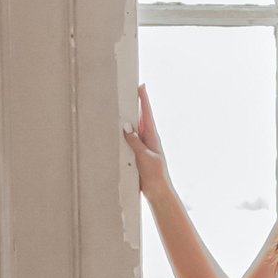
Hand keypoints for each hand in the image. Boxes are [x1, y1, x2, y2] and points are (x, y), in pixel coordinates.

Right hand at [121, 83, 170, 198]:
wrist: (158, 191)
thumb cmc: (155, 174)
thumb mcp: (144, 156)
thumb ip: (135, 141)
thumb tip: (126, 126)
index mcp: (152, 136)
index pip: (147, 113)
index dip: (144, 99)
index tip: (141, 86)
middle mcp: (148, 139)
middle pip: (140, 117)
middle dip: (136, 103)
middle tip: (132, 89)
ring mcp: (143, 146)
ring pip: (135, 128)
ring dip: (130, 117)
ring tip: (124, 104)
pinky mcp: (138, 154)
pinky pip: (130, 140)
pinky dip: (125, 133)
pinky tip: (119, 130)